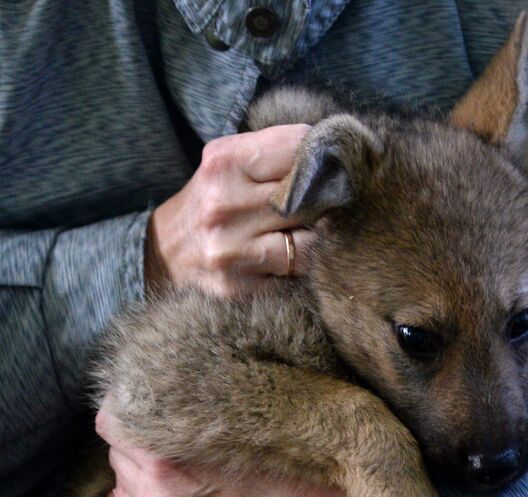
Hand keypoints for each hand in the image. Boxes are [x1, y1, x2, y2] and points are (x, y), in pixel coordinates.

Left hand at [95, 410, 363, 496]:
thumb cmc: (300, 468)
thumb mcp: (250, 420)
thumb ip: (199, 408)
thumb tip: (169, 391)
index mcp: (169, 458)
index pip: (113, 422)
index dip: (132, 411)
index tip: (147, 409)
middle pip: (118, 458)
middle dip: (138, 448)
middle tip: (167, 444)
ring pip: (119, 494)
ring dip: (135, 482)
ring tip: (166, 478)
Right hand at [145, 124, 314, 296]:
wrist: (161, 255)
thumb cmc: (209, 203)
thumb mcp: (228, 164)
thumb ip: (275, 154)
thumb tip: (335, 156)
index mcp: (224, 162)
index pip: (301, 147)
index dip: (323, 156)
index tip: (328, 166)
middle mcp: (224, 204)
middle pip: (310, 198)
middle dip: (326, 202)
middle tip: (326, 205)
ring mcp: (229, 250)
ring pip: (311, 244)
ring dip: (315, 240)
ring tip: (301, 234)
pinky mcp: (236, 287)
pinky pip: (294, 276)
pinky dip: (297, 268)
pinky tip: (283, 261)